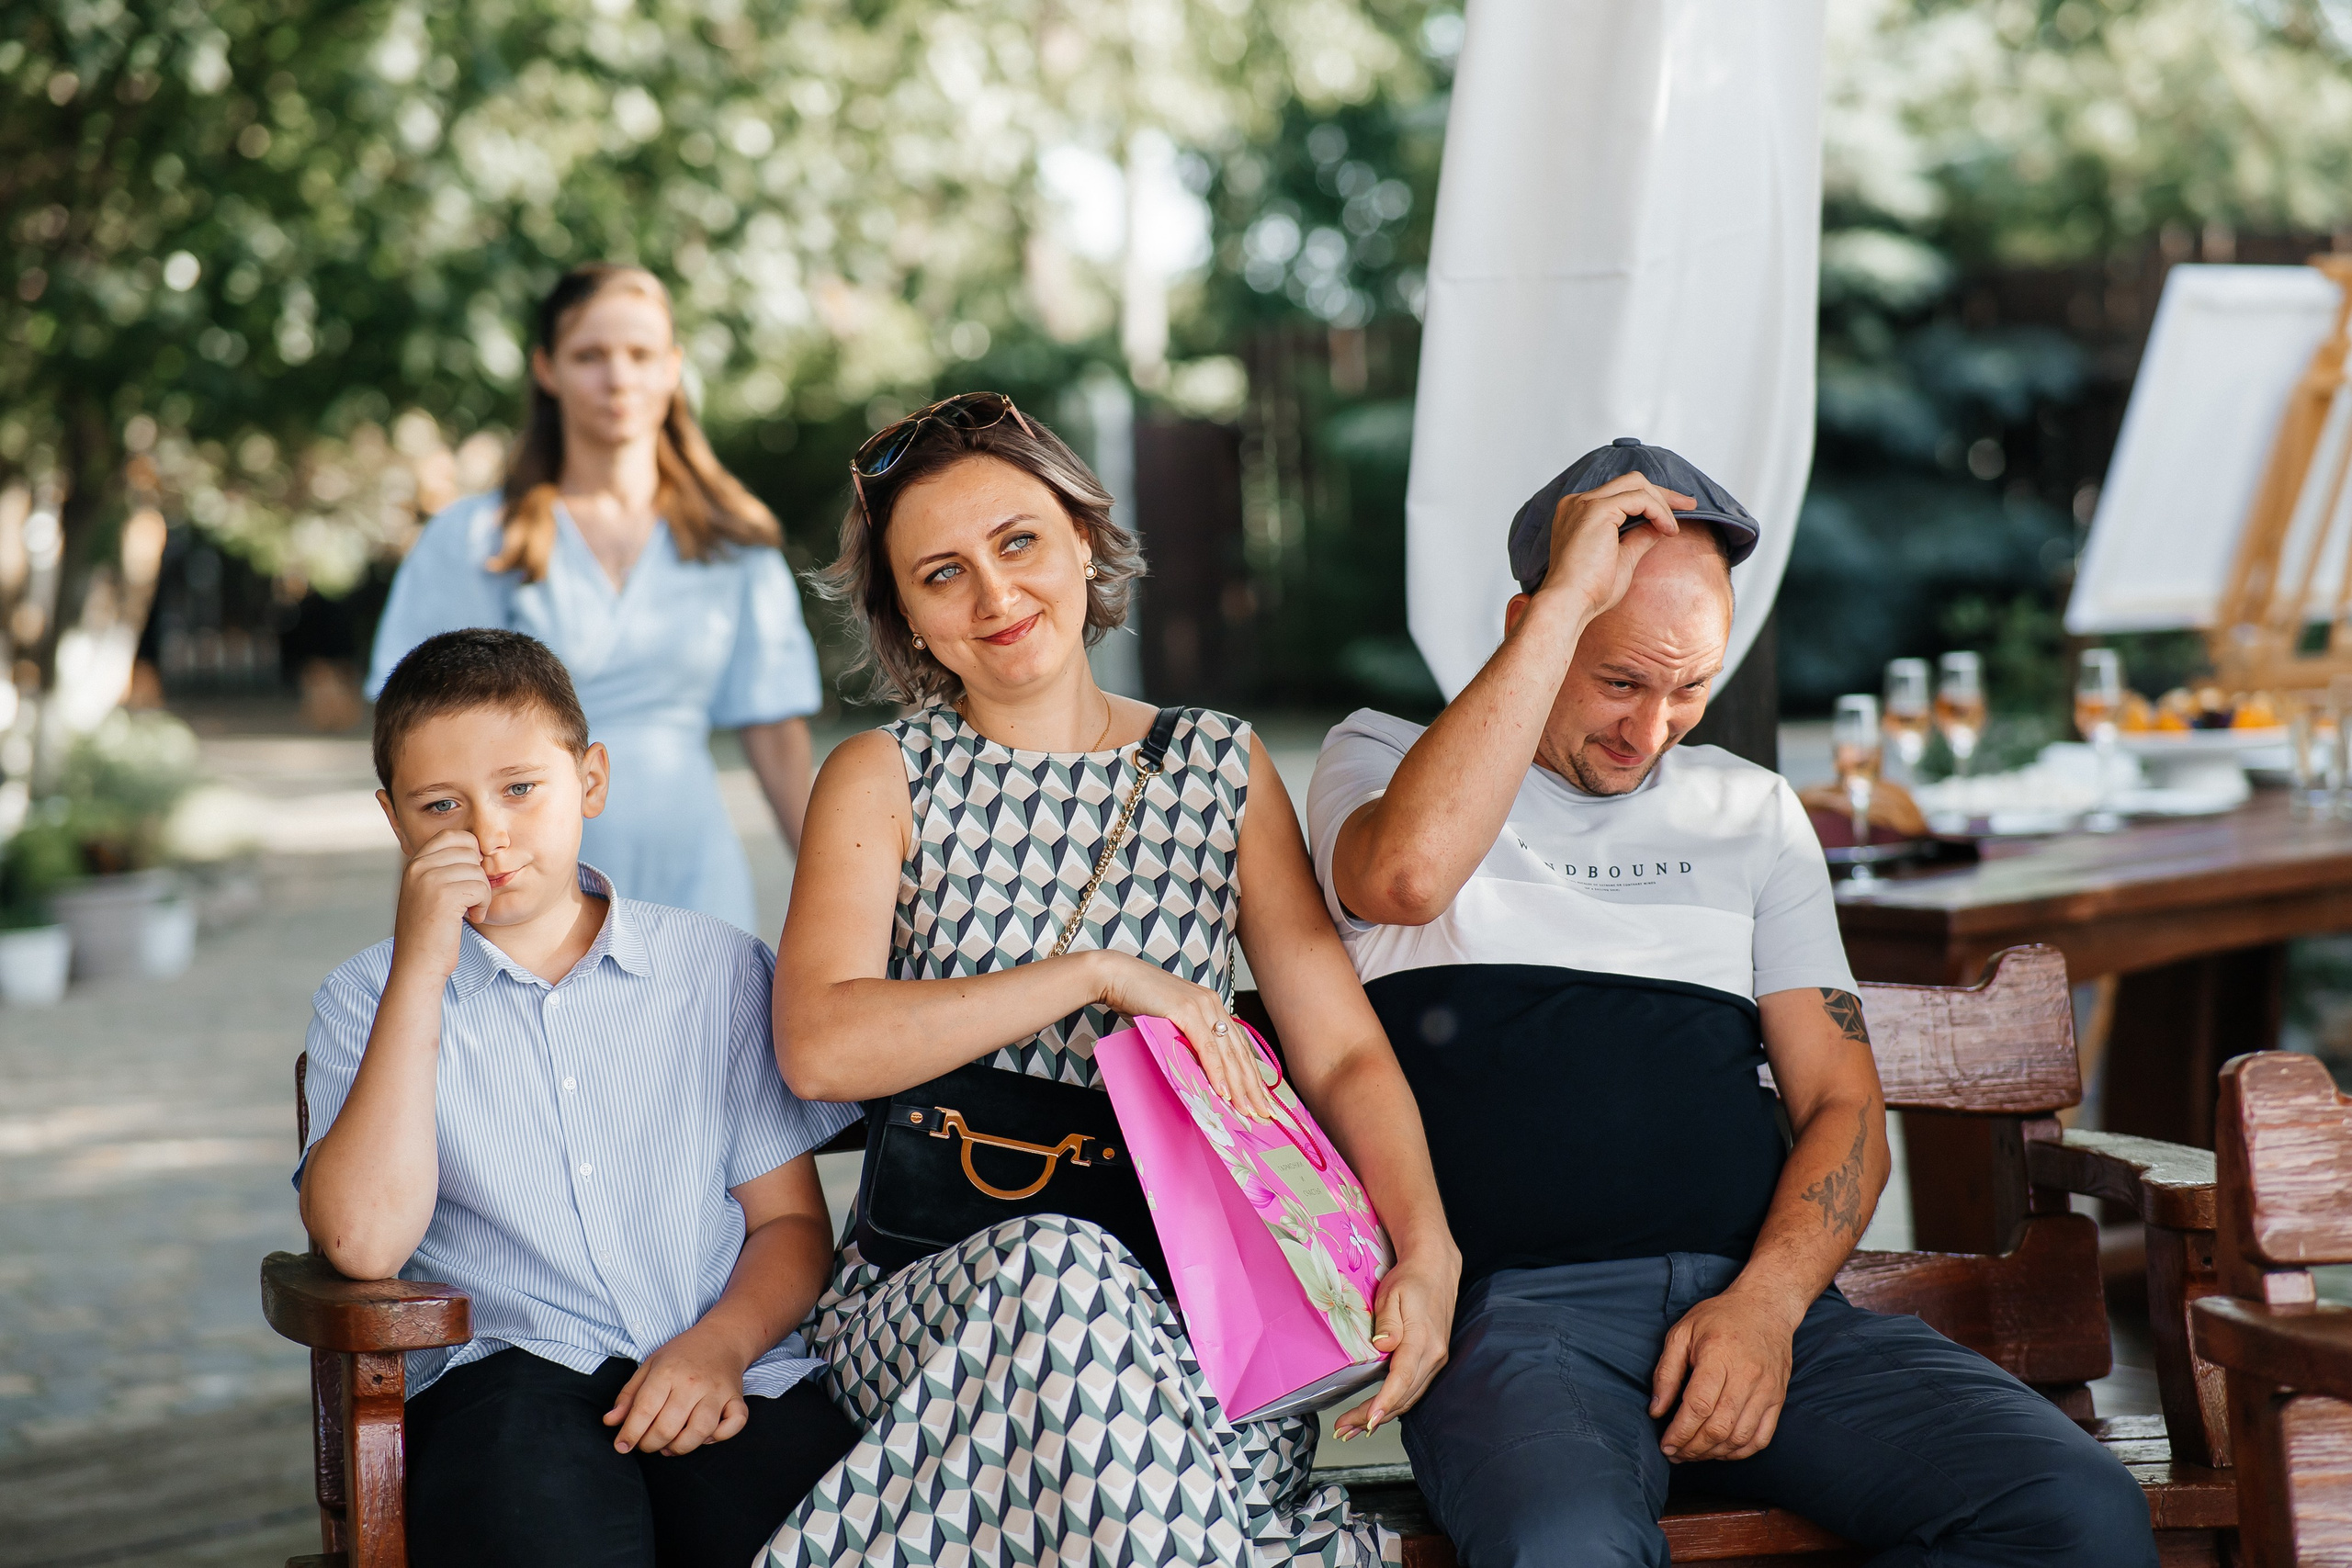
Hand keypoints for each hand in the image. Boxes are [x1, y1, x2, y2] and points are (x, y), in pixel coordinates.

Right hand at [391, 829, 490, 982]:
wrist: (417, 965)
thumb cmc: (429, 932)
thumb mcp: (427, 892)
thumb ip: (441, 868)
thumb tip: (475, 846)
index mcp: (413, 863)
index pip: (452, 836)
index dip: (470, 853)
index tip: (468, 878)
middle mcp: (417, 867)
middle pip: (469, 850)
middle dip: (477, 875)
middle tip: (468, 898)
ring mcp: (429, 880)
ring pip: (478, 871)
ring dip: (481, 894)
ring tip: (467, 911)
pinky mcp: (443, 896)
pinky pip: (481, 888)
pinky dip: (482, 905)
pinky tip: (470, 918)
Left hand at [604, 1327, 751, 1455]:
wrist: (722, 1337)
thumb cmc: (682, 1354)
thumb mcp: (649, 1365)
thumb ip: (628, 1395)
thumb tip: (611, 1422)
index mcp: (667, 1372)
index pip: (644, 1411)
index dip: (629, 1434)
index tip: (622, 1446)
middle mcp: (692, 1382)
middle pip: (668, 1427)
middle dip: (651, 1444)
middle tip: (647, 1443)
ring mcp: (717, 1391)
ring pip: (700, 1432)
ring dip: (680, 1447)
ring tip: (670, 1445)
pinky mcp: (736, 1398)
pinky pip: (734, 1424)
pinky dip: (720, 1436)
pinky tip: (705, 1436)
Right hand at [1086, 952, 1281, 1122]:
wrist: (1117, 976)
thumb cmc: (1140, 1000)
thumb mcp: (1171, 1023)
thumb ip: (1188, 1041)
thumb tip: (1201, 1072)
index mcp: (1213, 1007)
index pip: (1239, 1047)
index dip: (1252, 1076)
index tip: (1261, 1099)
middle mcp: (1213, 1005)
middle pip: (1239, 1053)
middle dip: (1253, 1087)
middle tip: (1263, 1113)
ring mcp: (1201, 1006)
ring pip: (1227, 1053)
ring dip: (1239, 1085)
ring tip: (1247, 1109)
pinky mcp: (1186, 1011)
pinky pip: (1205, 1047)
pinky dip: (1216, 1071)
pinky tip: (1223, 1090)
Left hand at [1333, 1250, 1456, 1439]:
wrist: (1436, 1269)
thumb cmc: (1410, 1280)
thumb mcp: (1392, 1294)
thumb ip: (1388, 1322)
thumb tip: (1382, 1345)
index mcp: (1422, 1340)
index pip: (1402, 1379)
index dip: (1384, 1403)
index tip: (1369, 1420)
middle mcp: (1433, 1355)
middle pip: (1403, 1397)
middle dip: (1373, 1417)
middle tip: (1344, 1430)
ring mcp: (1436, 1360)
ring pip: (1409, 1398)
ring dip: (1383, 1416)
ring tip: (1354, 1428)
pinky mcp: (1433, 1360)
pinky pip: (1414, 1389)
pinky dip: (1395, 1404)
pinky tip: (1378, 1412)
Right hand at [1536, 473, 1696, 624]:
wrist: (1569, 604)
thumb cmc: (1588, 590)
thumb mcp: (1623, 558)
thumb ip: (1639, 538)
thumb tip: (1659, 527)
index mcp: (1579, 512)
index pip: (1620, 492)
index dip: (1652, 499)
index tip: (1676, 512)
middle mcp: (1578, 502)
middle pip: (1630, 481)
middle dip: (1662, 493)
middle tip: (1689, 506)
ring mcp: (1585, 503)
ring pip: (1636, 485)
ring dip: (1662, 504)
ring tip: (1673, 528)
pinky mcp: (1596, 510)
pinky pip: (1638, 499)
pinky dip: (1658, 511)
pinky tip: (1667, 530)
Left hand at [1648, 1286, 1800, 1462]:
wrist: (1765, 1307)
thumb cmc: (1719, 1318)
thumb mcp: (1682, 1332)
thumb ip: (1666, 1372)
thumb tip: (1656, 1410)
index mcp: (1719, 1356)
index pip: (1698, 1406)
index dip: (1679, 1432)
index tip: (1665, 1445)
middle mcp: (1746, 1376)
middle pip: (1719, 1427)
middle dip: (1692, 1448)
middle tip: (1675, 1454)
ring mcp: (1766, 1390)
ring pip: (1740, 1437)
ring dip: (1713, 1454)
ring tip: (1693, 1454)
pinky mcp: (1778, 1399)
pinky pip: (1761, 1438)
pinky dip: (1739, 1452)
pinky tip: (1720, 1451)